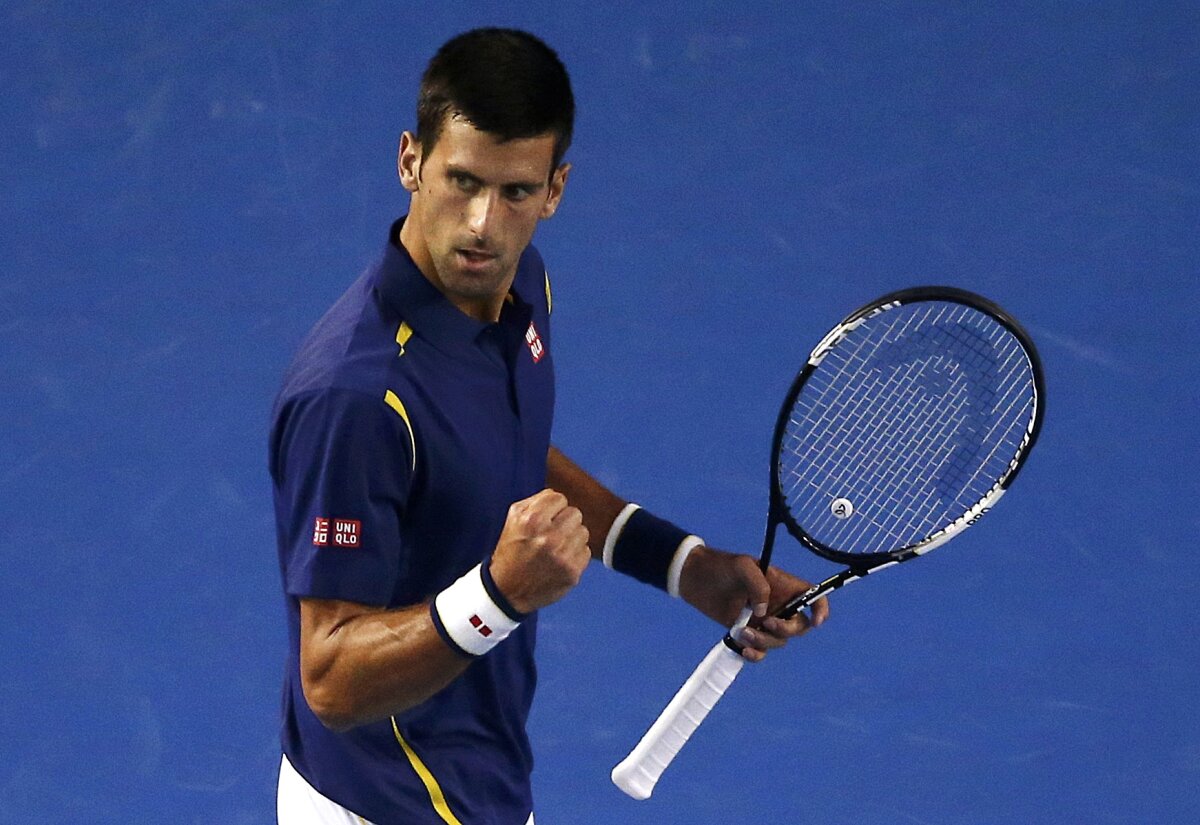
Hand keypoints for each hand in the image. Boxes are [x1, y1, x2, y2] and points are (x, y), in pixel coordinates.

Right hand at [488, 489, 590, 613]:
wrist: (508, 591)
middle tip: (551, 534)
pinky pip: (585, 551)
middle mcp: (549, 537)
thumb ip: (535, 501)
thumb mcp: (513, 519)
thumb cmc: (512, 550)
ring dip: (571, 538)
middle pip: (575, 513)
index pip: (559, 498)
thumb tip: (557, 495)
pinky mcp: (572, 572)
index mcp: (532, 520)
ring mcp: (562, 556)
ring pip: (583, 532)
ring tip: (555, 548)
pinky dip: (575, 555)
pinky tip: (560, 561)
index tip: (544, 520)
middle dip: (564, 521)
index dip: (551, 508)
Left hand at [678, 546, 828, 662]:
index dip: (821, 608)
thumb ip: (759, 586)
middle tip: (766, 624)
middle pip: (798, 626)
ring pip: (778, 641)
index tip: (817, 621)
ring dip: (764, 641)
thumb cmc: (722, 566)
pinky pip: (761, 650)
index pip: (812, 596)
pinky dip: (755, 654)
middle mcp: (778, 605)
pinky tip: (743, 650)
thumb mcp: (742, 566)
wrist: (695, 578)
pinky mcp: (748, 632)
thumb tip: (765, 613)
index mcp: (783, 585)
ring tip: (741, 631)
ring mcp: (763, 621)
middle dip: (786, 630)